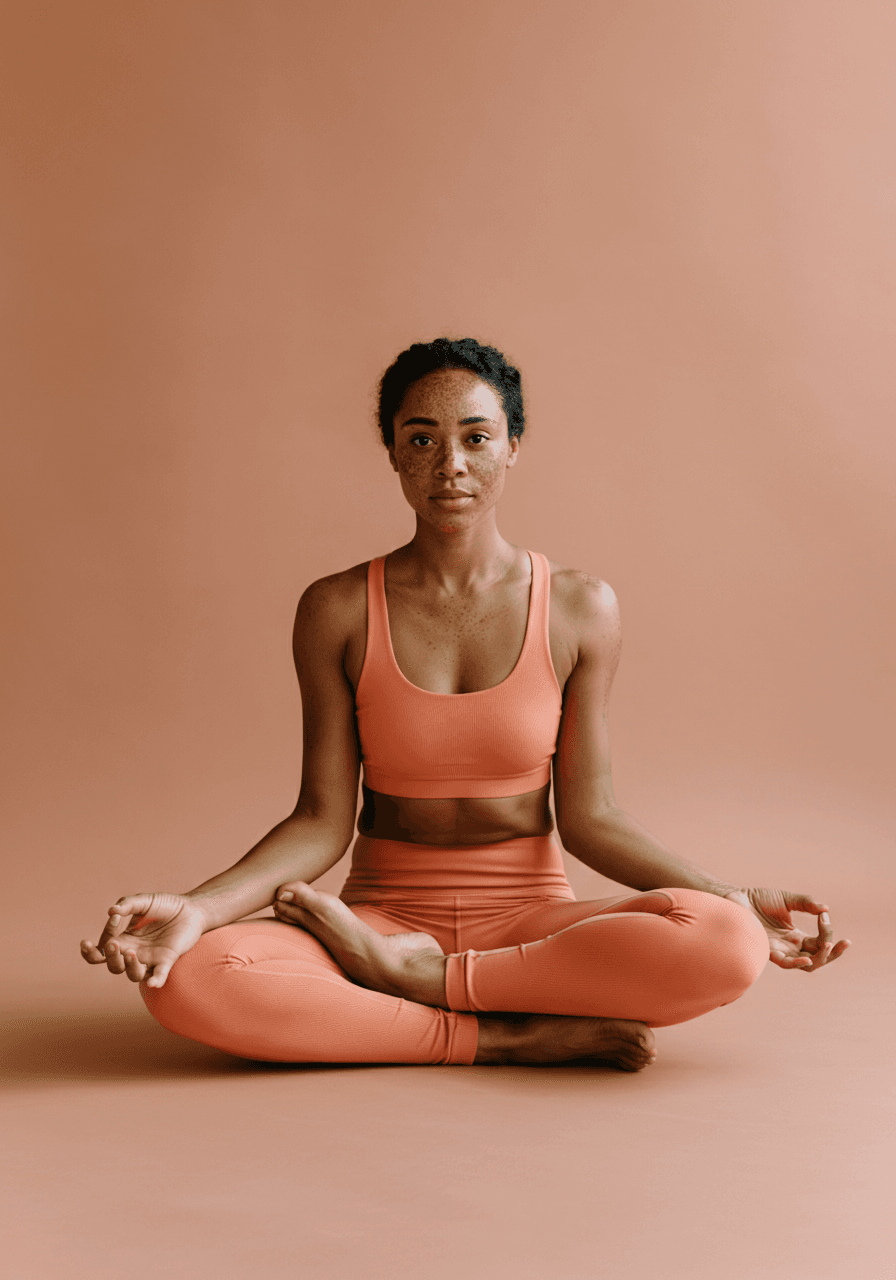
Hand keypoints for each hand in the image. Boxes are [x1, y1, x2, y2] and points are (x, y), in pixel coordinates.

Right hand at [79, 893, 207, 988]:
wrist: (191, 909)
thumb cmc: (165, 906)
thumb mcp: (144, 901)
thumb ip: (128, 904)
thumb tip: (111, 911)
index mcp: (125, 938)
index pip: (104, 946)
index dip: (104, 936)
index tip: (115, 918)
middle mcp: (134, 952)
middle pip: (114, 966)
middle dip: (109, 958)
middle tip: (113, 944)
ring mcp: (150, 958)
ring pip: (133, 975)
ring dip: (129, 967)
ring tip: (131, 953)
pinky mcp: (167, 960)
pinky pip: (159, 976)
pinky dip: (155, 980)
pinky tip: (152, 982)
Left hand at [726, 887, 850, 971]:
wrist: (735, 898)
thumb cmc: (758, 899)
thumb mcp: (787, 899)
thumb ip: (806, 903)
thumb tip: (826, 909)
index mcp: (795, 936)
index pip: (819, 943)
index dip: (828, 934)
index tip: (825, 916)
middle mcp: (789, 947)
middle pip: (818, 958)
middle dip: (833, 952)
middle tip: (844, 942)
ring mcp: (779, 950)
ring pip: (806, 965)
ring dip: (820, 958)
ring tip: (828, 944)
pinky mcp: (766, 950)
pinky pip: (785, 963)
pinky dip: (797, 963)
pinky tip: (807, 958)